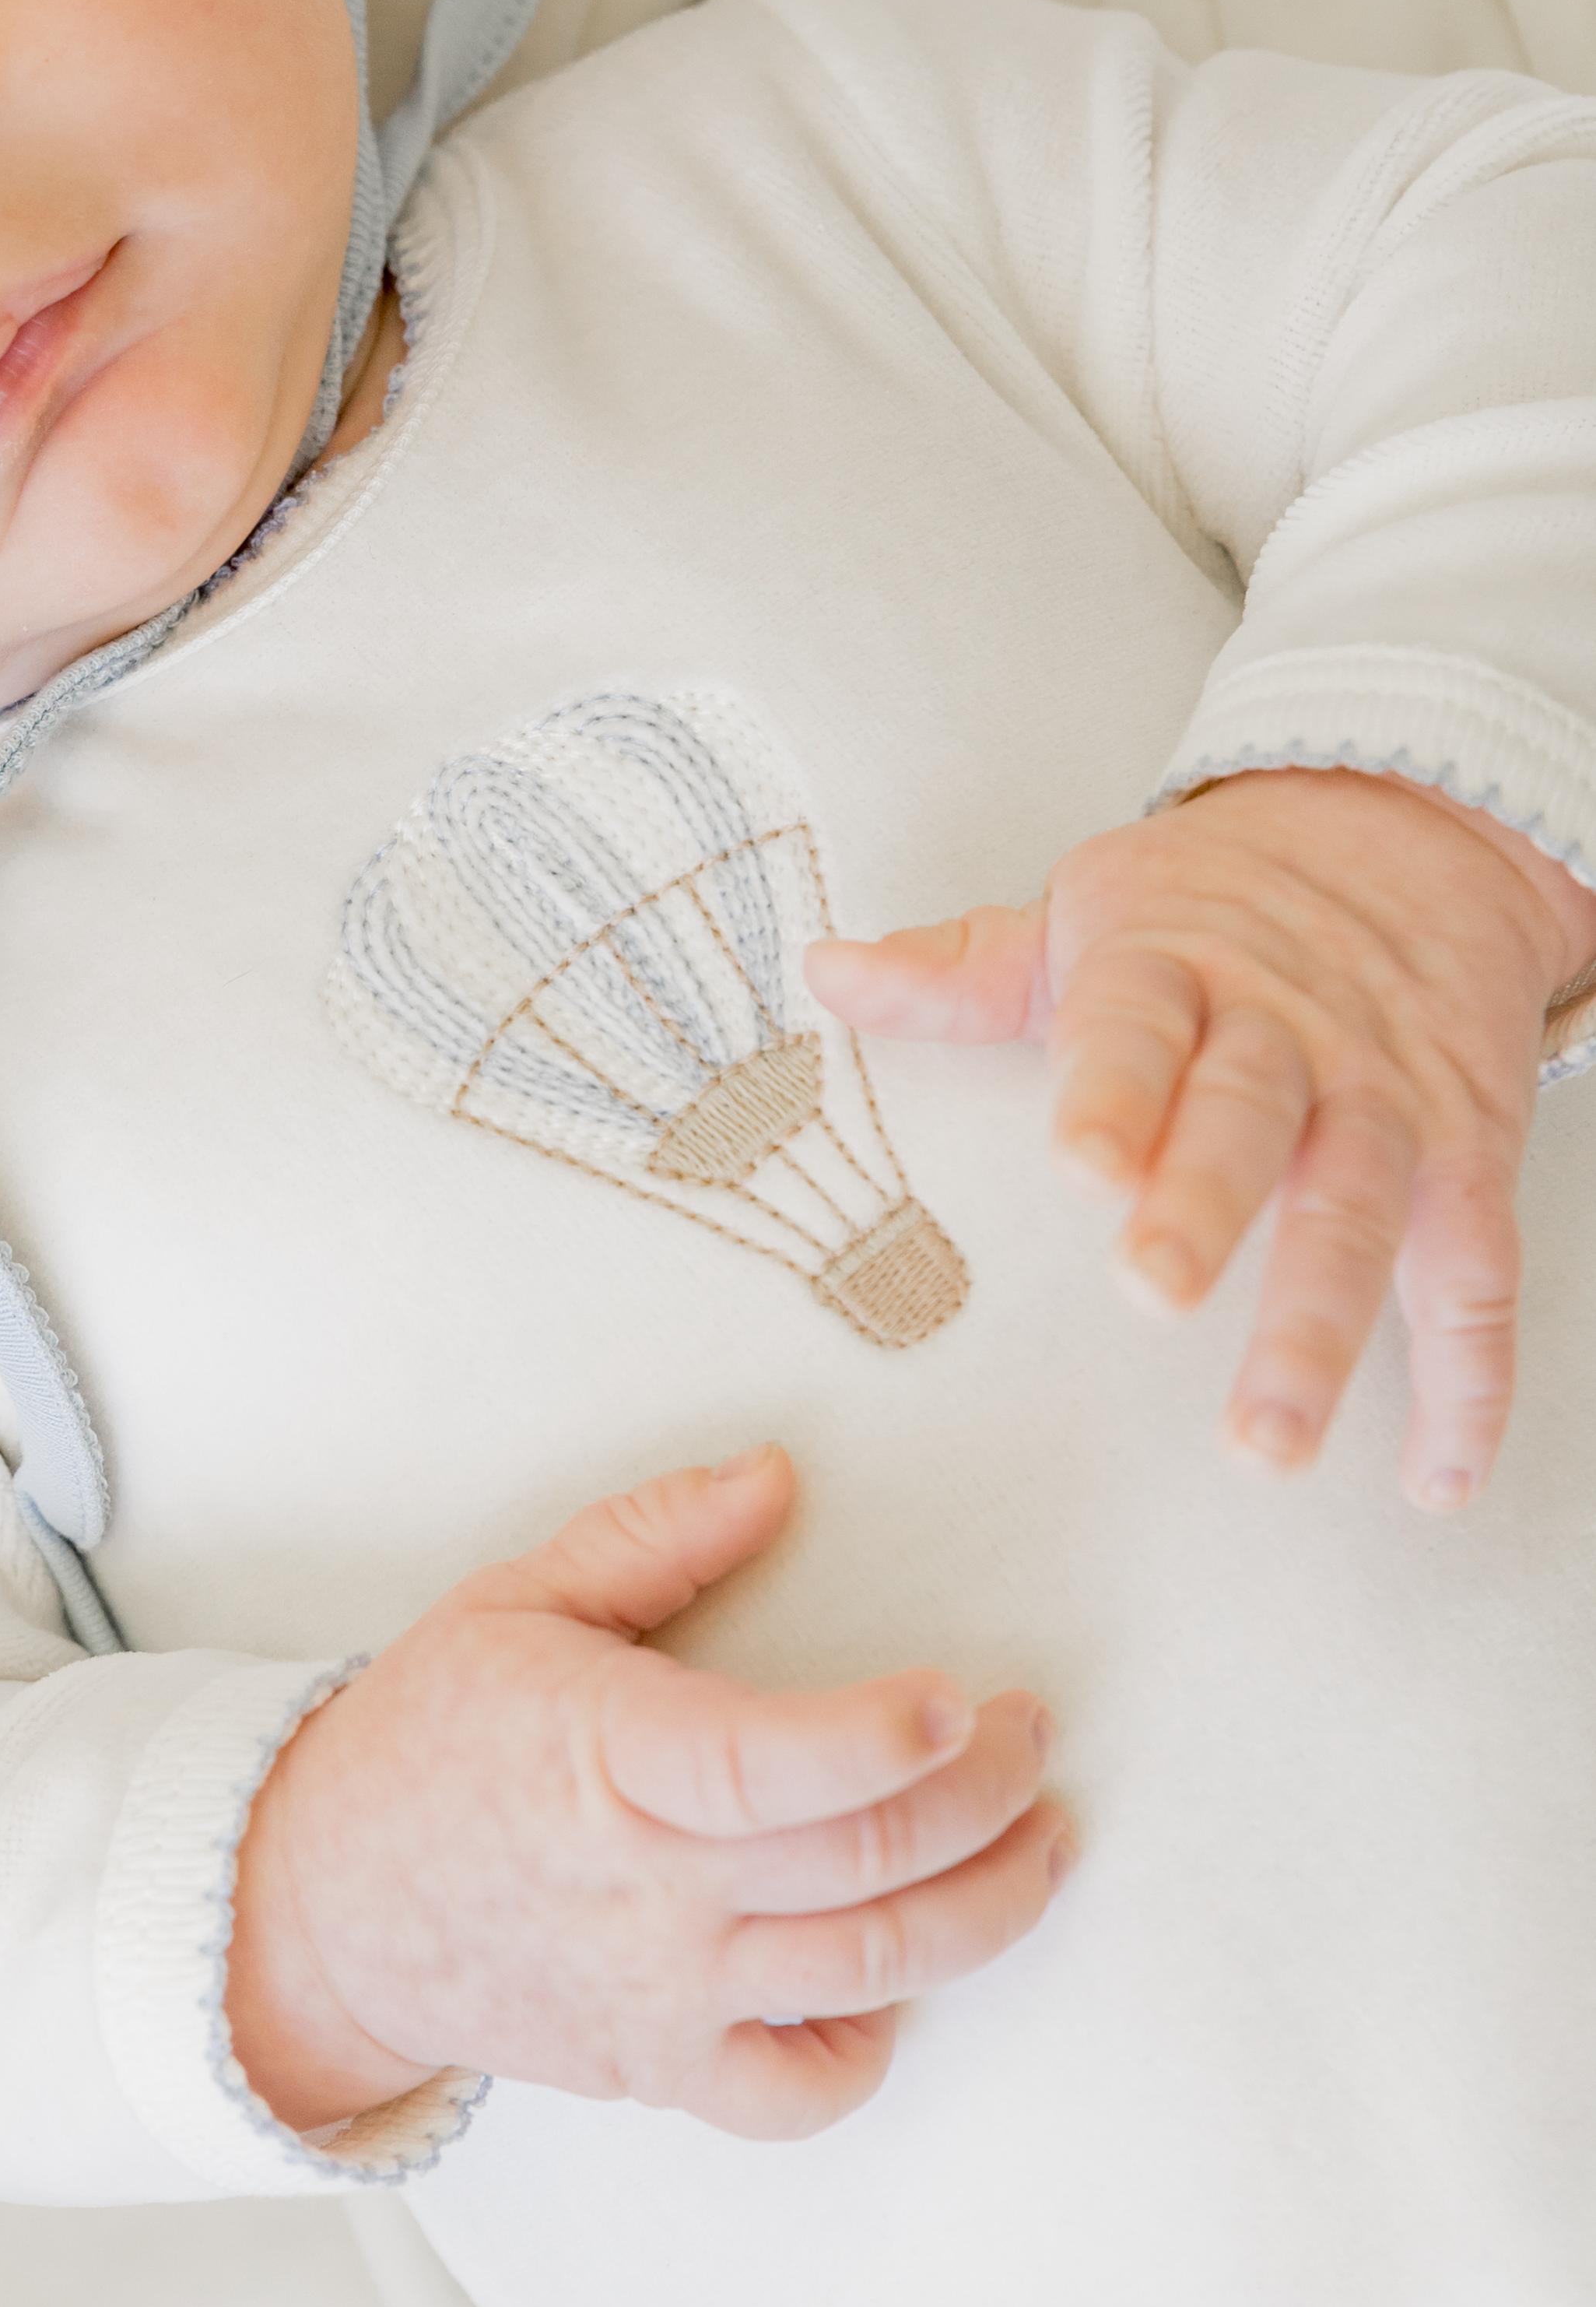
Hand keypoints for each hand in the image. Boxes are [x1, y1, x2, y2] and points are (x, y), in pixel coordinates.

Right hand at [223, 1448, 1065, 2141]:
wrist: (320, 1906)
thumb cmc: (427, 1738)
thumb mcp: (519, 1598)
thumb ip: (655, 1535)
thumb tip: (775, 1476)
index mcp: (618, 1760)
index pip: (787, 1765)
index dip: (897, 1735)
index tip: (963, 1695)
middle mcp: (657, 1891)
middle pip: (875, 1860)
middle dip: (988, 1795)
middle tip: (1028, 1736)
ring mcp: (668, 1992)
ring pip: (876, 1971)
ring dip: (989, 1908)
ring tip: (1040, 1846)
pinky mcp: (665, 2066)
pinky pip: (802, 2092)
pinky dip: (871, 2049)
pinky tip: (897, 1982)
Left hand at [806, 767, 1595, 1510]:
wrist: (1409, 833)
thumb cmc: (1218, 899)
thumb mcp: (1087, 911)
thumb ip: (963, 971)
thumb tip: (829, 973)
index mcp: (1173, 967)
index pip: (1136, 1025)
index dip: (1111, 1092)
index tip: (1080, 1164)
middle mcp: (1288, 1032)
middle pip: (1249, 1119)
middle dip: (1206, 1206)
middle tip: (1154, 1291)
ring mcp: (1386, 1095)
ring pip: (1363, 1209)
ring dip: (1319, 1327)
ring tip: (1270, 1435)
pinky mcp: (1468, 1151)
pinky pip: (1476, 1273)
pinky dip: (1470, 1380)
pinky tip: (1436, 1472)